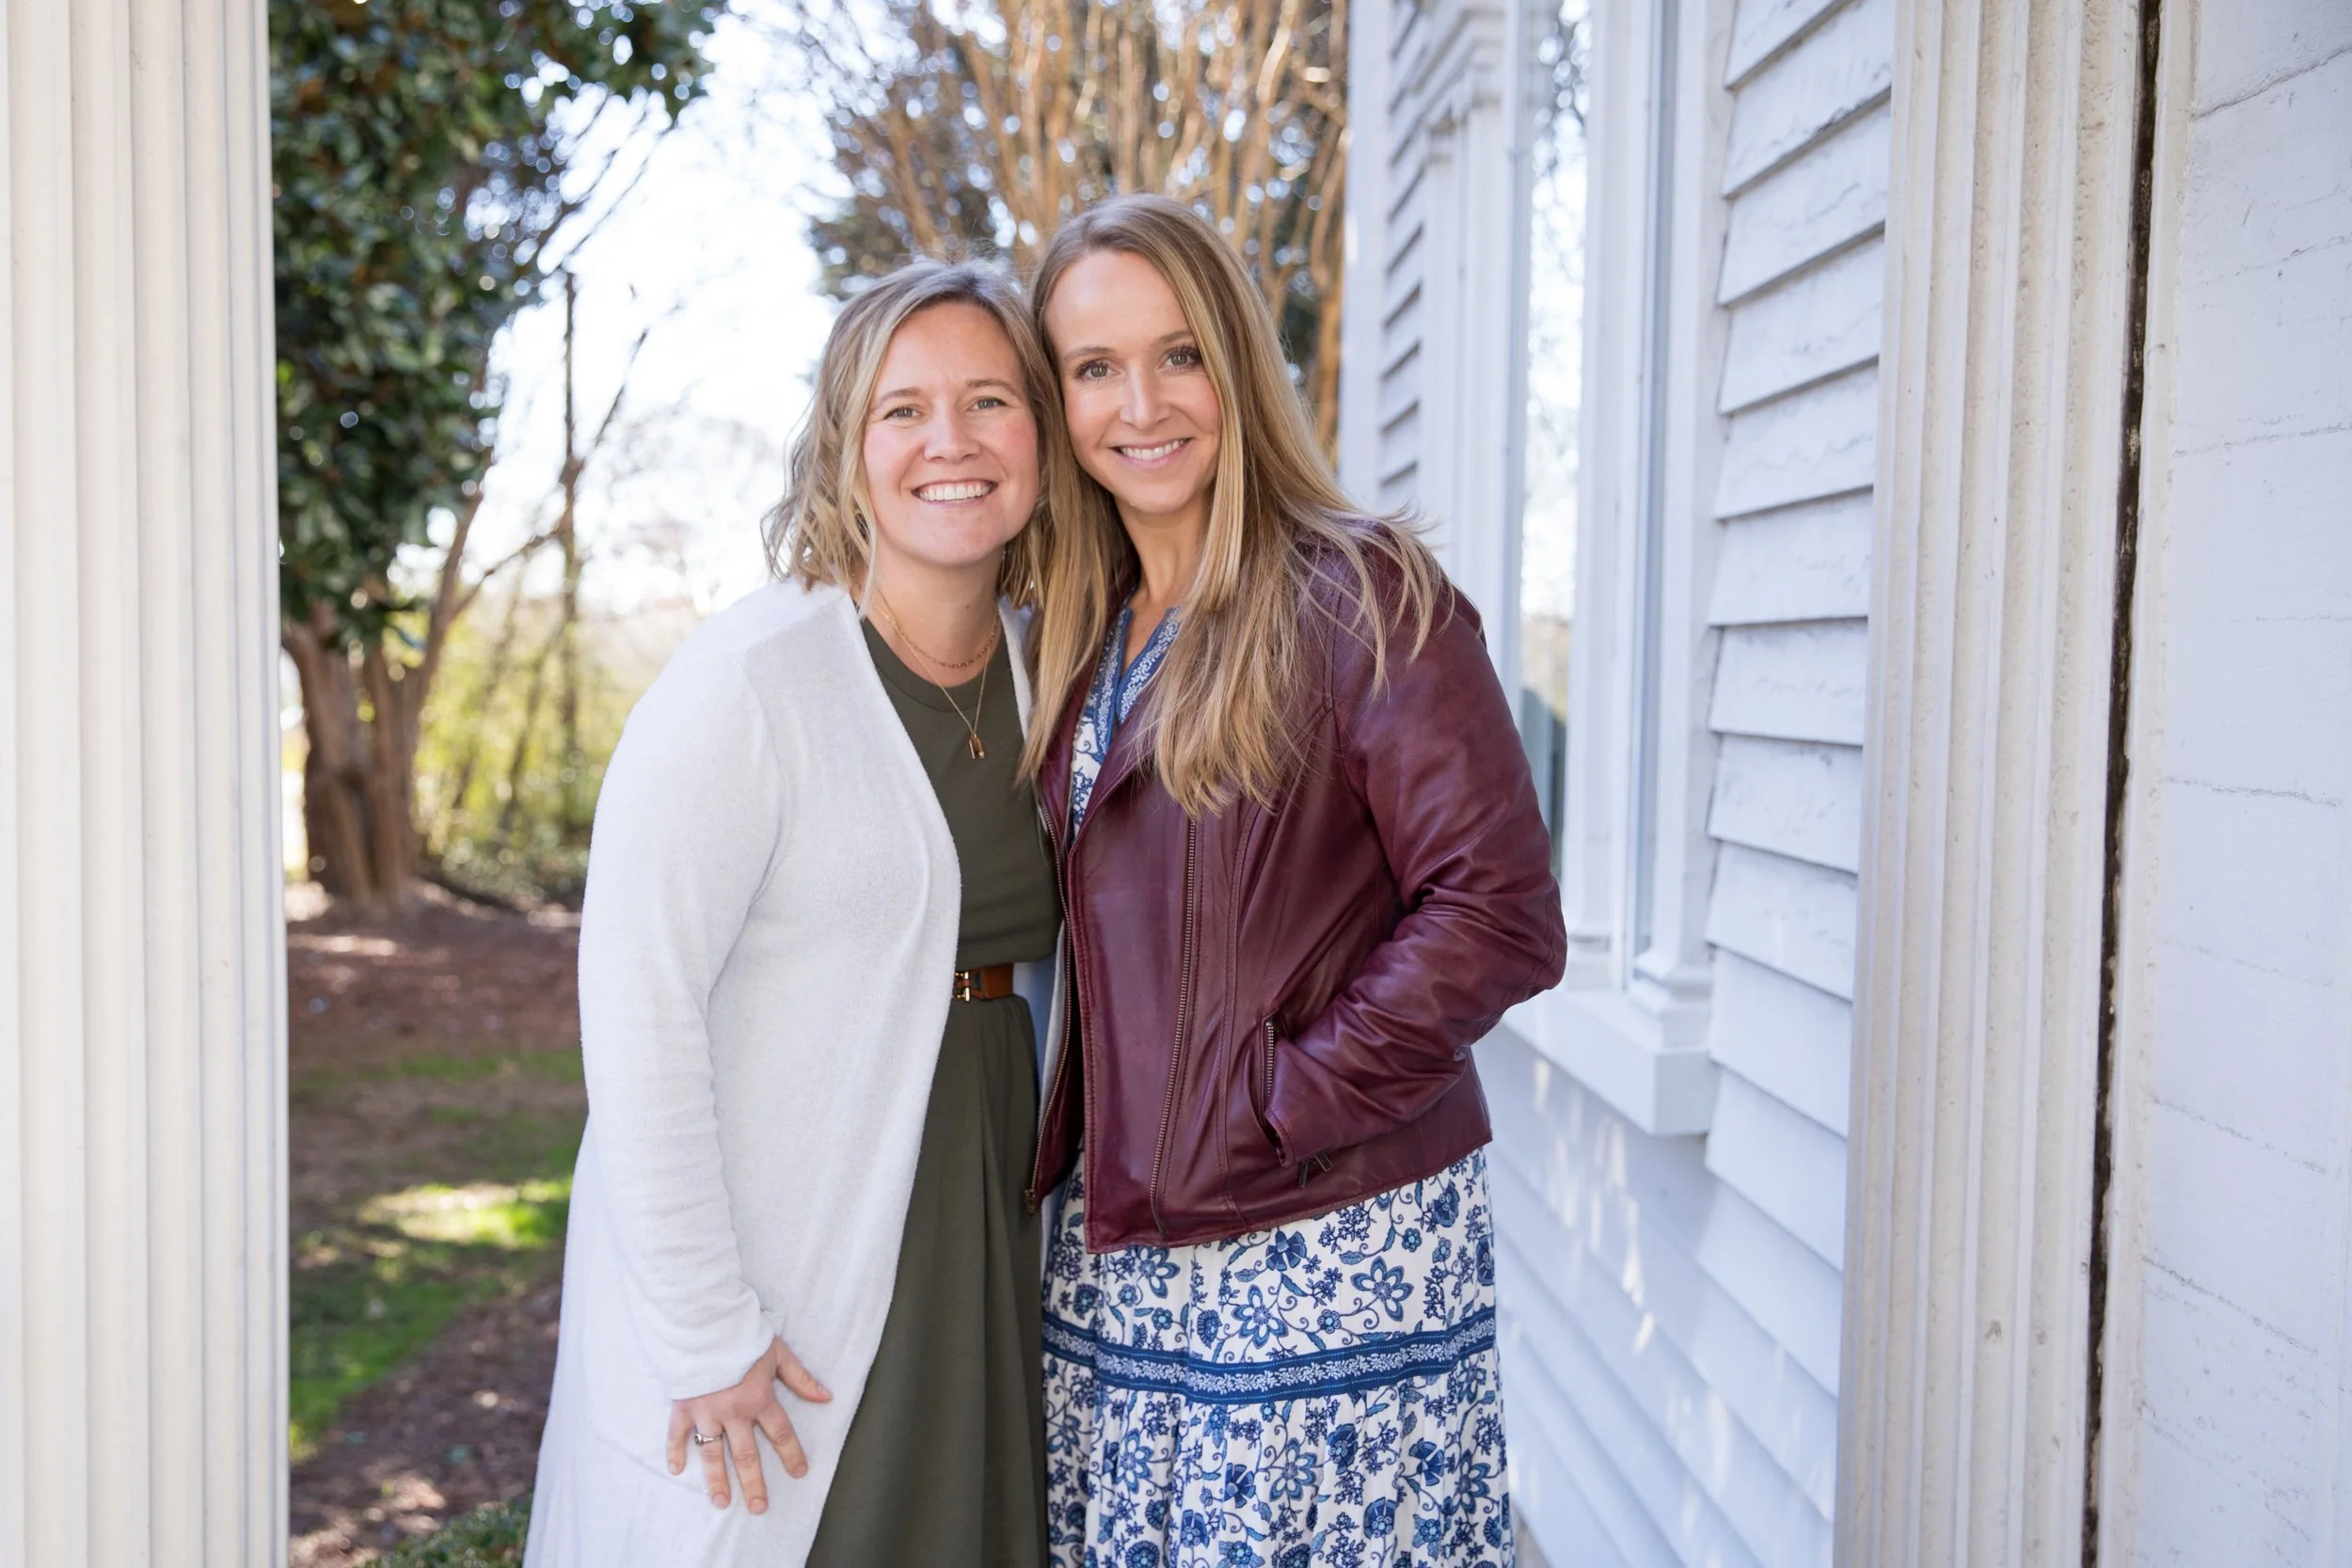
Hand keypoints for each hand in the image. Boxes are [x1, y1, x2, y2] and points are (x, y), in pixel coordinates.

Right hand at [665, 1336, 832, 1512]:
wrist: (705, 1324)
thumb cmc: (743, 1336)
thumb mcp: (778, 1353)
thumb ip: (801, 1379)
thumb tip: (827, 1397)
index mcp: (758, 1399)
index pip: (781, 1433)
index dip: (792, 1454)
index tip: (799, 1473)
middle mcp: (733, 1412)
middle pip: (746, 1455)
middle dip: (754, 1483)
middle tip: (759, 1507)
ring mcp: (706, 1412)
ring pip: (712, 1454)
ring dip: (717, 1480)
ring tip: (722, 1502)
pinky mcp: (683, 1407)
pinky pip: (677, 1435)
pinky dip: (674, 1452)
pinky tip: (677, 1470)